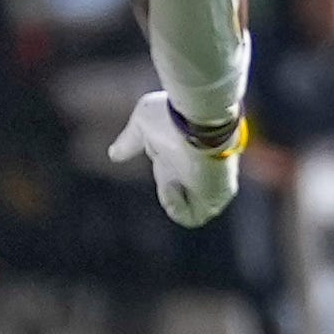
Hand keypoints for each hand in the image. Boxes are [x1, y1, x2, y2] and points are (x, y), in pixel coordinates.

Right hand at [108, 92, 246, 226]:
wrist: (199, 120)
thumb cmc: (172, 117)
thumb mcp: (143, 125)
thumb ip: (130, 141)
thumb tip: (113, 154)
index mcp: (186, 154)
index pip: (174, 176)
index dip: (162, 176)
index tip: (158, 156)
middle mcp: (200, 170)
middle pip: (181, 194)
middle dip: (166, 188)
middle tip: (167, 172)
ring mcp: (211, 184)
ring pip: (188, 209)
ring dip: (170, 201)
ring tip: (171, 182)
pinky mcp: (220, 194)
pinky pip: (195, 217)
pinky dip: (178, 209)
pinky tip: (175, 186)